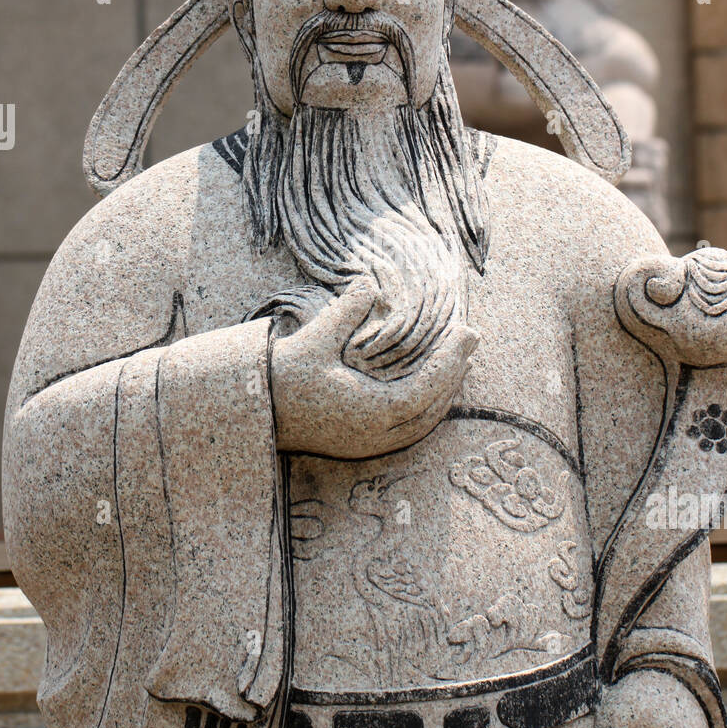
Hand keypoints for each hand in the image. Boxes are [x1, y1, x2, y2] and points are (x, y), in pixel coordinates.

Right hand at [270, 276, 478, 458]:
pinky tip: (430, 388)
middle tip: (471, 339)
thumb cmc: (283, 378)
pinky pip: (408, 429)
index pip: (426, 388)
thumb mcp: (314, 340)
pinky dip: (427, 407)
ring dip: (444, 392)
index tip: (467, 333)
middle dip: (455, 373)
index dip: (450, 361)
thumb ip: (344, 313)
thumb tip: (368, 284)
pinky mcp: (362, 444)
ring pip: (423, 422)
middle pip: (432, 407)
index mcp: (370, 412)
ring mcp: (370, 443)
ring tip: (460, 362)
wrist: (255, 413)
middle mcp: (376, 434)